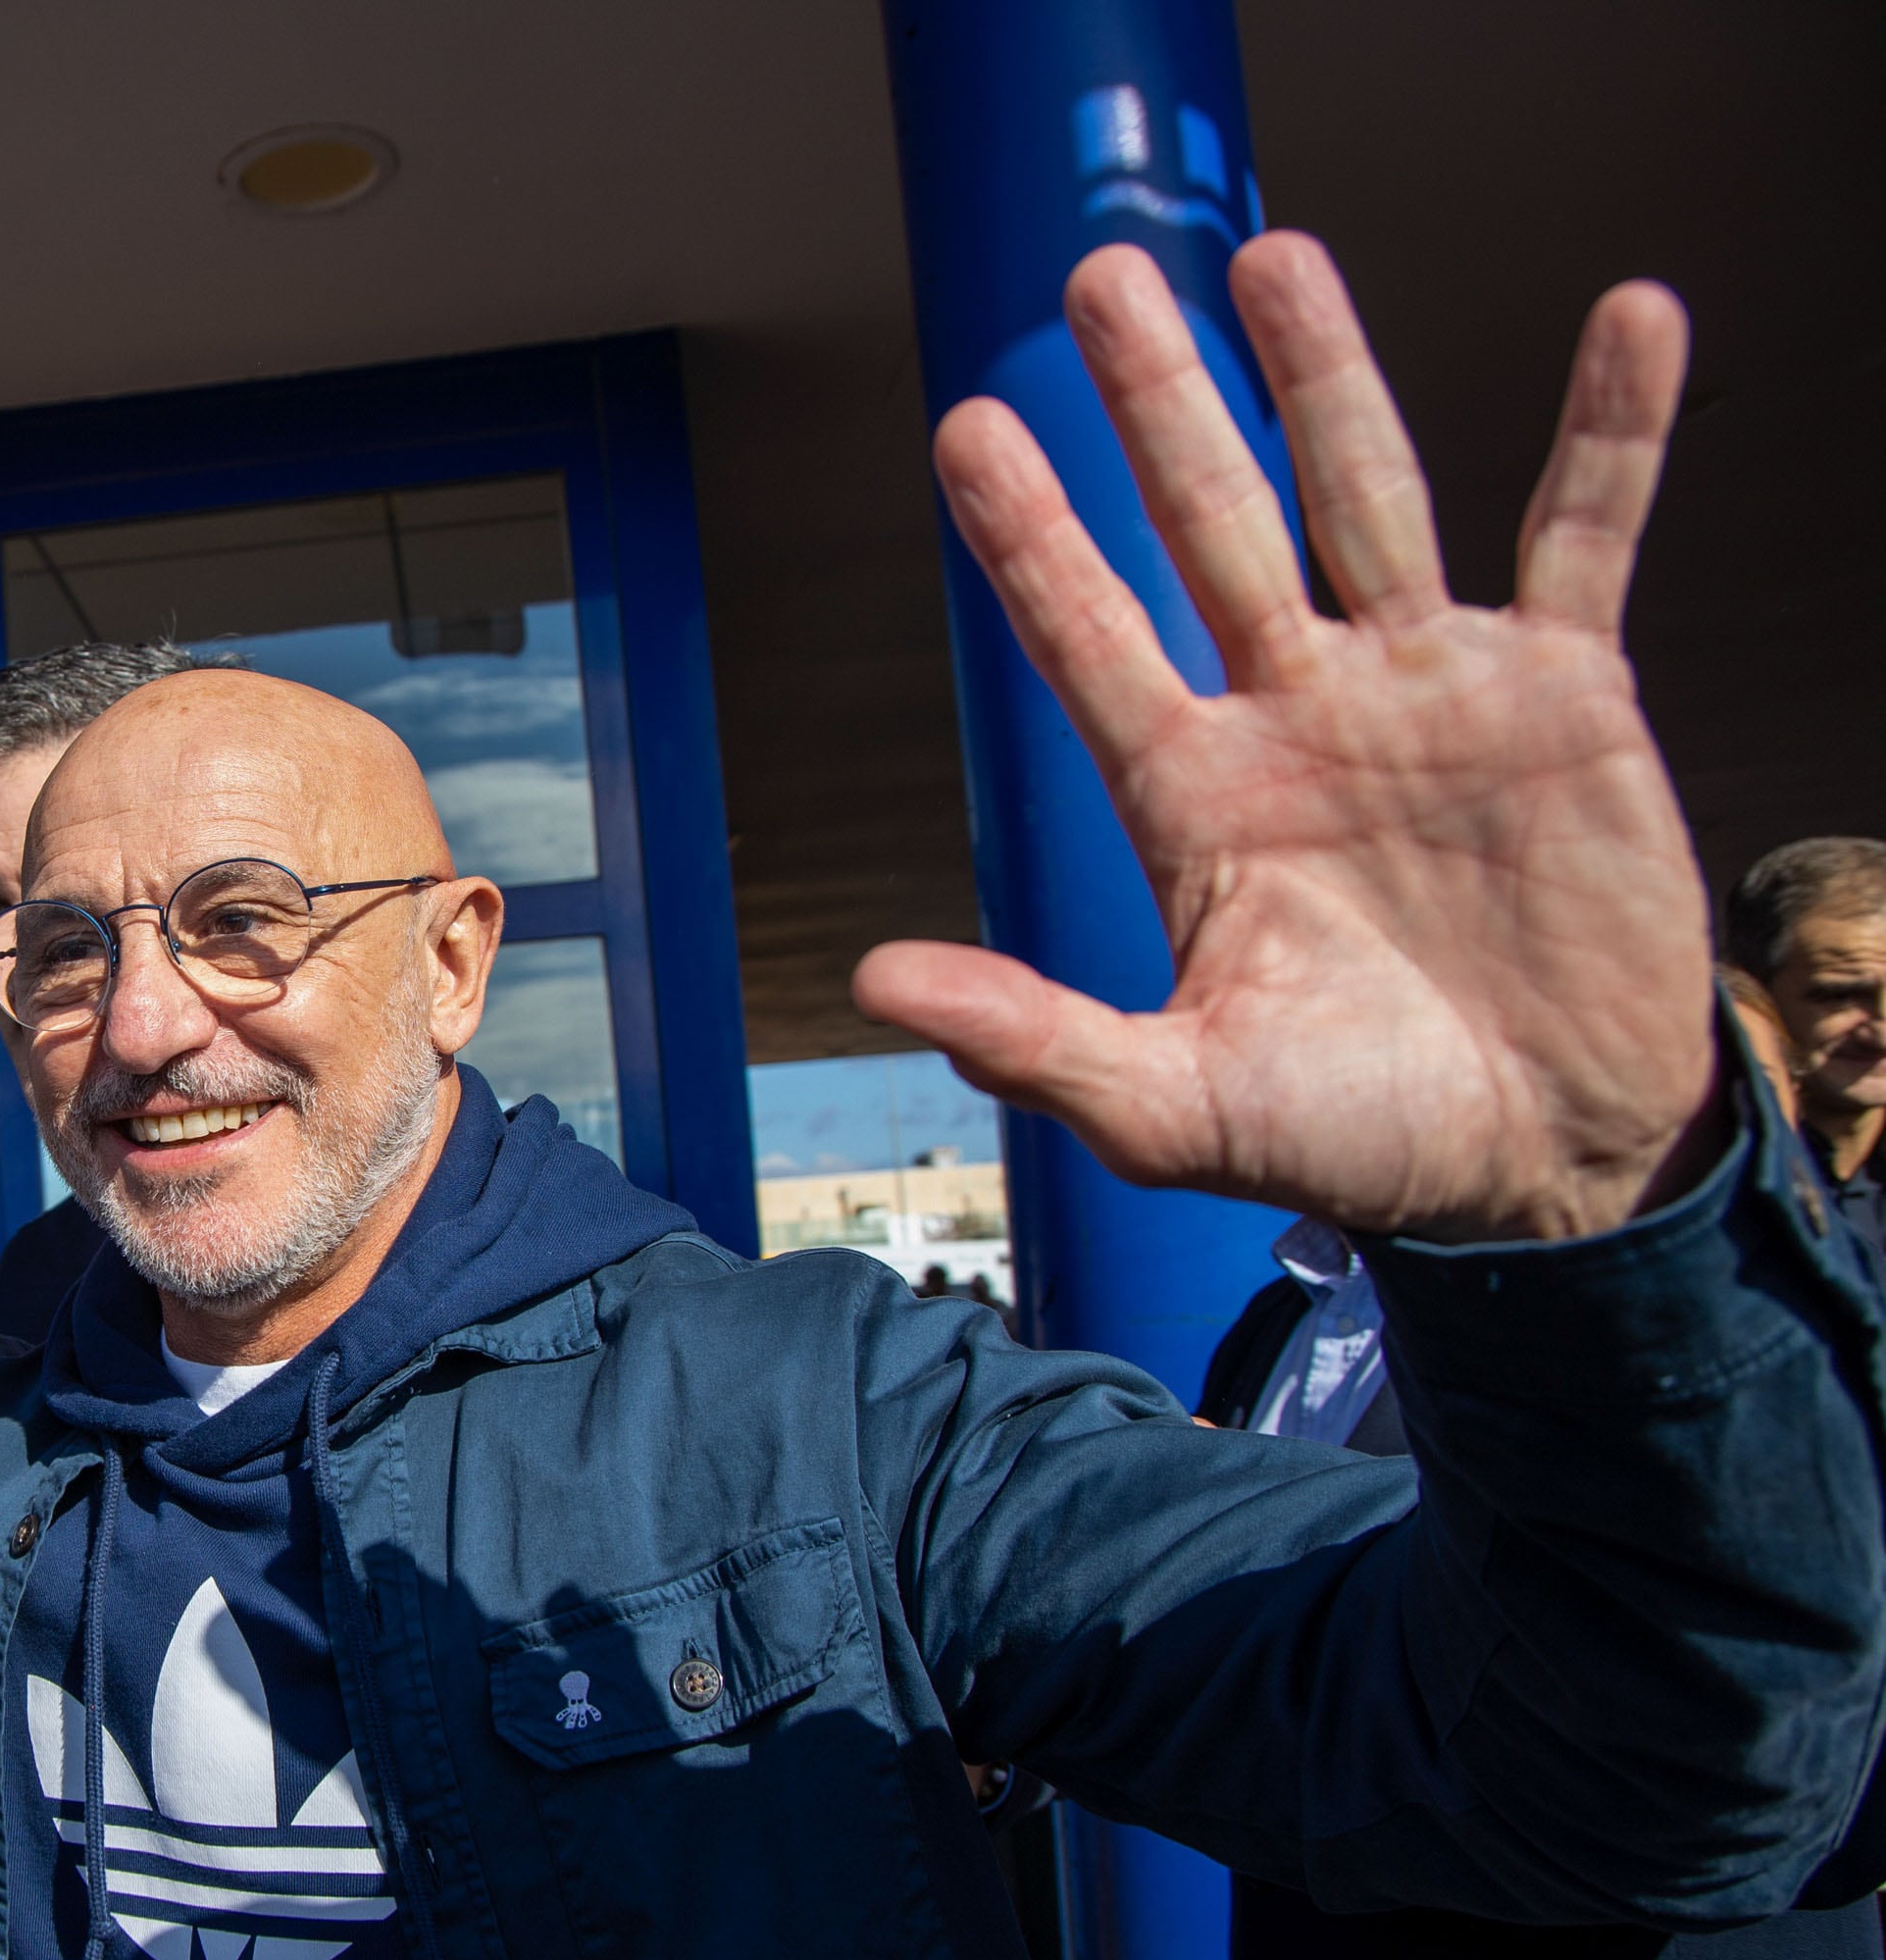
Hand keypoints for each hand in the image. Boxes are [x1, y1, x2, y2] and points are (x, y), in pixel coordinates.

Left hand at [855, 234, 1717, 1244]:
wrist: (1546, 1164)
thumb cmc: (1358, 1142)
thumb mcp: (1177, 1103)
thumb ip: (1033, 1038)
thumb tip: (873, 978)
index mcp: (1194, 796)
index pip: (1086, 635)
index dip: (1030, 535)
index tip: (966, 428)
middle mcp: (1297, 716)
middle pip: (1209, 526)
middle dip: (1157, 404)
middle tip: (1099, 277)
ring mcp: (1429, 689)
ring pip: (1366, 493)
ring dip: (1327, 374)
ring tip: (1272, 253)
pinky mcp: (1567, 693)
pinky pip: (1588, 532)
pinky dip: (1613, 429)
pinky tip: (1629, 318)